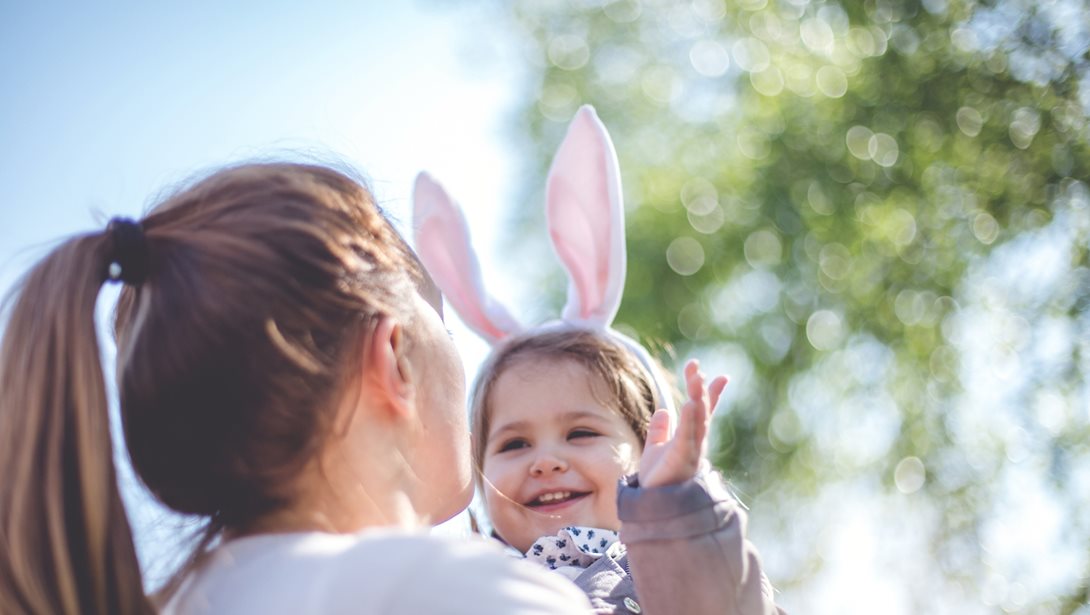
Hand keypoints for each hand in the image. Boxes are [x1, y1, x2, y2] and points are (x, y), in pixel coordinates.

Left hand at [638, 360, 727, 488]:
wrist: (652, 507)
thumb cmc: (657, 483)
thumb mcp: (655, 450)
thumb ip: (660, 432)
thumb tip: (663, 412)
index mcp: (689, 439)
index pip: (702, 412)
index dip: (710, 394)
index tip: (721, 376)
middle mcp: (694, 444)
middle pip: (701, 411)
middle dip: (700, 389)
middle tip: (696, 367)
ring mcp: (690, 451)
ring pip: (697, 420)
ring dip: (698, 398)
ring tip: (697, 378)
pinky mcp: (681, 460)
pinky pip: (686, 436)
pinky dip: (689, 420)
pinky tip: (689, 403)